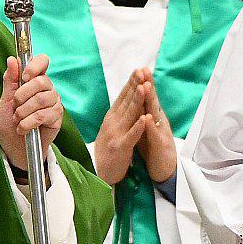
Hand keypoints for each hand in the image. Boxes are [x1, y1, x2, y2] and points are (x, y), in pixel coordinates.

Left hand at [0, 54, 62, 170]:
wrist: (14, 146)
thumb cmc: (9, 121)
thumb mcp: (5, 100)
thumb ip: (10, 80)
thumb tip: (12, 59)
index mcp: (34, 79)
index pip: (43, 61)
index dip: (34, 66)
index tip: (24, 77)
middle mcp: (47, 89)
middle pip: (41, 81)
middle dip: (22, 95)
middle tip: (14, 106)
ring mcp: (54, 103)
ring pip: (42, 98)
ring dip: (23, 111)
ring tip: (17, 120)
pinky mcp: (57, 118)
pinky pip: (44, 115)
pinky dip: (29, 122)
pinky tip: (23, 128)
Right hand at [93, 69, 145, 184]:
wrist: (97, 173)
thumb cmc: (108, 151)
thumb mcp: (111, 129)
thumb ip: (119, 114)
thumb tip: (126, 98)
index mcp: (111, 117)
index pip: (123, 97)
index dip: (131, 83)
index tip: (139, 70)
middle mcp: (112, 122)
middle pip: (126, 102)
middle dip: (135, 86)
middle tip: (141, 71)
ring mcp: (116, 134)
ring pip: (129, 115)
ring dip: (137, 101)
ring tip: (144, 87)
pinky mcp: (120, 147)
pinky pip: (131, 136)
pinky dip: (138, 127)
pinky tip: (145, 118)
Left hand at [134, 71, 175, 182]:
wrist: (165, 170)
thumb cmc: (154, 148)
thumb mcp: (146, 127)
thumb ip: (143, 113)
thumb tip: (137, 99)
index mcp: (153, 117)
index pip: (147, 98)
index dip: (143, 84)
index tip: (138, 69)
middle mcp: (159, 122)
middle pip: (153, 101)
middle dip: (148, 86)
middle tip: (144, 70)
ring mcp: (161, 133)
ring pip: (155, 115)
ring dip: (151, 101)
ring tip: (146, 87)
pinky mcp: (161, 146)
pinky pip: (155, 135)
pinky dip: (150, 126)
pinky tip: (147, 118)